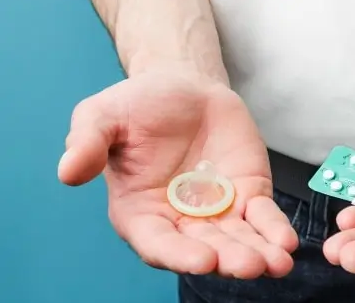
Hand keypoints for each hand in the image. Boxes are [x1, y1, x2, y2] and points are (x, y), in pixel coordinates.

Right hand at [58, 72, 297, 277]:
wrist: (184, 89)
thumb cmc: (138, 105)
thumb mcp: (103, 116)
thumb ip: (88, 143)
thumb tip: (67, 172)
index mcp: (141, 212)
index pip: (157, 243)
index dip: (177, 255)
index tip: (201, 260)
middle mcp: (180, 221)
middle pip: (204, 249)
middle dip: (228, 259)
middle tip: (250, 266)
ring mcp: (218, 212)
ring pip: (238, 240)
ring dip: (258, 254)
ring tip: (277, 263)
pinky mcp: (247, 195)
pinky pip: (262, 217)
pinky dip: (274, 230)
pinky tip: (288, 242)